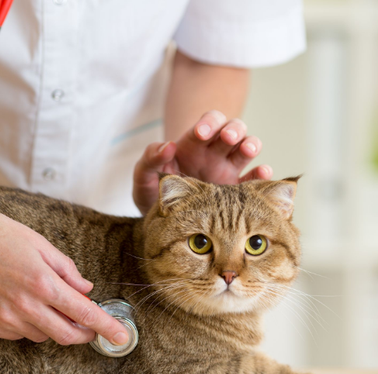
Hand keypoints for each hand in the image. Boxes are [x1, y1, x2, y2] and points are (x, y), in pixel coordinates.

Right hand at [0, 199, 128, 345]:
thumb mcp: (38, 243)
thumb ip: (66, 269)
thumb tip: (86, 289)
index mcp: (42, 283)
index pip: (85, 314)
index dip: (107, 327)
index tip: (122, 337)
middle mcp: (25, 307)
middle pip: (67, 336)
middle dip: (84, 335)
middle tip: (90, 327)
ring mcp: (4, 319)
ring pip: (42, 336)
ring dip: (53, 325)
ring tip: (44, 300)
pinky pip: (18, 334)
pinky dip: (28, 324)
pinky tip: (20, 303)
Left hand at [132, 110, 272, 214]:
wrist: (162, 217)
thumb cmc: (154, 191)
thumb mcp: (144, 176)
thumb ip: (150, 159)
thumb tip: (168, 146)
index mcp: (193, 145)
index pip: (207, 124)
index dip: (208, 123)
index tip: (200, 133)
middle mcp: (214, 153)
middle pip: (233, 129)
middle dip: (232, 129)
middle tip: (227, 137)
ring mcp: (228, 170)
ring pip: (247, 147)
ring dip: (250, 144)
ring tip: (247, 149)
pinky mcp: (236, 191)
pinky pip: (254, 180)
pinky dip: (262, 174)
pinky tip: (263, 174)